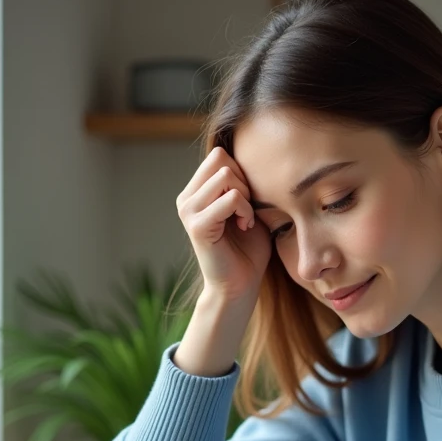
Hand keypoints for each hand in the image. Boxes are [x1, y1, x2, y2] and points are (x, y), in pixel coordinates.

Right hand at [176, 146, 271, 301]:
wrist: (240, 285)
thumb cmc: (249, 249)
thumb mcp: (248, 208)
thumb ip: (244, 184)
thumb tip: (254, 157)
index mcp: (196, 191)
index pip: (220, 155)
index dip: (242, 173)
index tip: (248, 201)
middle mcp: (187, 198)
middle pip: (221, 159)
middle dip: (244, 181)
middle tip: (248, 210)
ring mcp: (188, 210)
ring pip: (226, 175)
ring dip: (245, 197)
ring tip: (245, 219)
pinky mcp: (196, 225)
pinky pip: (230, 198)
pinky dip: (245, 210)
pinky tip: (244, 227)